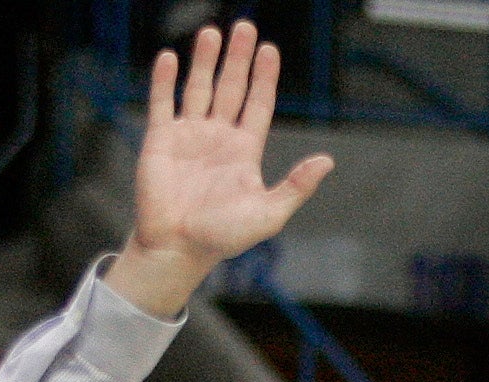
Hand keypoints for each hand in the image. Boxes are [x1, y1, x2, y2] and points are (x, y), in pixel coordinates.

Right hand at [107, 22, 333, 319]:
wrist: (180, 248)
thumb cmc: (225, 236)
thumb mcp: (269, 212)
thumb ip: (297, 185)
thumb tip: (327, 160)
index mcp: (244, 151)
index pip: (257, 105)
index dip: (264, 78)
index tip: (270, 50)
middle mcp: (218, 137)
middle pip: (231, 88)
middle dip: (238, 59)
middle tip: (245, 27)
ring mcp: (188, 135)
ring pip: (199, 88)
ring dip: (205, 61)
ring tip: (212, 33)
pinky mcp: (160, 139)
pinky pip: (162, 102)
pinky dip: (165, 80)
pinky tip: (171, 57)